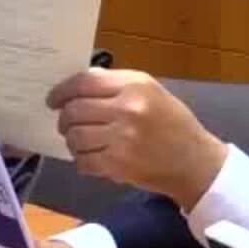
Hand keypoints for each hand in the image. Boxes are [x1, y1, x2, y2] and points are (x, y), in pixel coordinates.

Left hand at [47, 68, 227, 206]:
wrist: (195, 162)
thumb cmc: (174, 124)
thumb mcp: (152, 92)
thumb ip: (117, 85)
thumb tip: (80, 83)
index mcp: (135, 85)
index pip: (83, 82)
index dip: (62, 91)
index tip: (53, 100)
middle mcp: (127, 109)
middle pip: (74, 110)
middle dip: (64, 119)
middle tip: (66, 125)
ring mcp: (121, 138)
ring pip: (75, 137)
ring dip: (73, 141)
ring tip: (82, 142)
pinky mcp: (118, 165)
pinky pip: (84, 161)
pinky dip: (82, 161)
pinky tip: (91, 159)